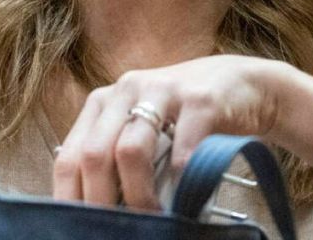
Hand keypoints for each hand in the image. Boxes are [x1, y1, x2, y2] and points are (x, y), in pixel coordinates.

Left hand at [51, 55, 312, 209]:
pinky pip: (182, 146)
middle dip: (100, 202)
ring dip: (138, 195)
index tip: (79, 229)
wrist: (244, 86)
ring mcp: (163, 90)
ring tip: (151, 217)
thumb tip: (94, 214)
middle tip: (117, 229)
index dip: (69, 198)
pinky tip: (184, 196)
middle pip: (93, 154)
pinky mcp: (200, 99)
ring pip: (130, 150)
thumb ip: (117, 160)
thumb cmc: (186, 119)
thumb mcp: (143, 131)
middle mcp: (126, 90)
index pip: (68, 155)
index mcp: (104, 102)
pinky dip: (180, 179)